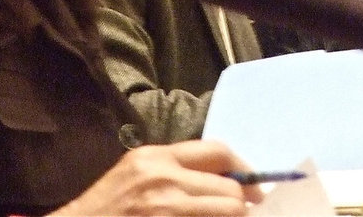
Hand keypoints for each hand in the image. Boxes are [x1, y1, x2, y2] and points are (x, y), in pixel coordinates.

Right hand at [54, 139, 262, 215]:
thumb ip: (176, 169)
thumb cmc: (108, 206)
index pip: (218, 152)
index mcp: (159, 157)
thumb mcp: (138, 172)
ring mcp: (166, 210)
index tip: (253, 185)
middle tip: (245, 213)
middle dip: (242, 204)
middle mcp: (165, 179)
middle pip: (230, 190)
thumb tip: (224, 178)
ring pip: (229, 212)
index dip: (243, 168)